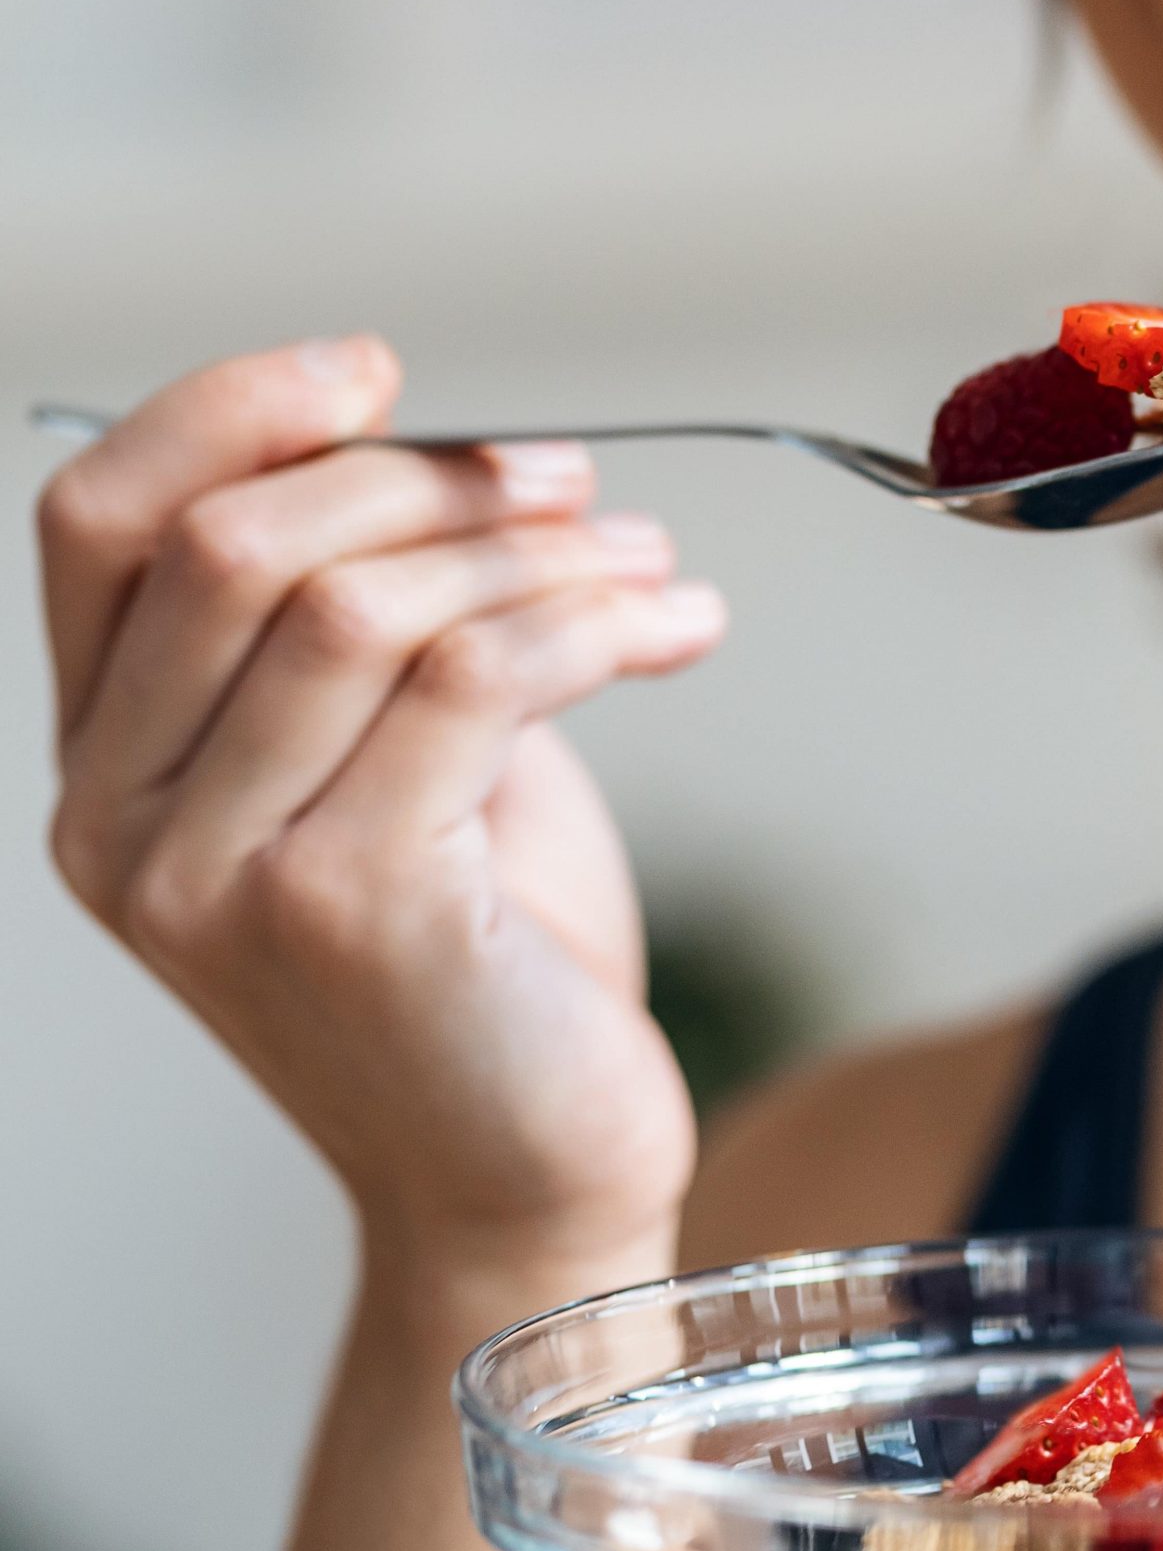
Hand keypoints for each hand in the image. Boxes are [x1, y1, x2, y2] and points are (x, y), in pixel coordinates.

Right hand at [39, 337, 724, 1286]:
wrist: (535, 1182)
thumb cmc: (487, 975)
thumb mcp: (397, 777)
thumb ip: (368, 639)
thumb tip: (455, 465)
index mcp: (107, 772)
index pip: (96, 521)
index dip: (229, 409)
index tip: (378, 368)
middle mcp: (122, 825)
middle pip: (237, 541)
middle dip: (431, 481)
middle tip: (577, 488)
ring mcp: (221, 875)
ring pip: (361, 603)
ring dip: (538, 553)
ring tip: (650, 566)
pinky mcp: (349, 909)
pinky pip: (470, 680)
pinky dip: (592, 622)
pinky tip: (677, 628)